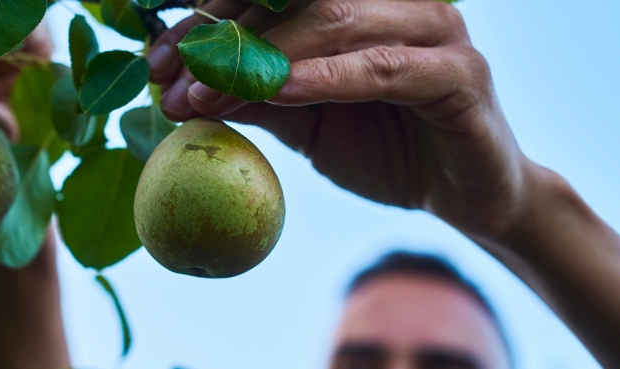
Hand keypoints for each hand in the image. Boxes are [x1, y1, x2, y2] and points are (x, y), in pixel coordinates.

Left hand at [150, 0, 532, 238]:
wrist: (463, 195)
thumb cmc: (384, 147)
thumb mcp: (303, 119)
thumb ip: (255, 94)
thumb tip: (182, 84)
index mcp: (361, 1)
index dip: (209, 15)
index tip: (156, 56)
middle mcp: (398, 0)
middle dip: (220, 38)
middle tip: (167, 76)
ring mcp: (435, 30)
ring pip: (333, 22)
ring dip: (258, 60)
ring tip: (202, 95)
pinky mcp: (460, 75)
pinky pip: (382, 69)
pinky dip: (323, 77)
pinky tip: (275, 93)